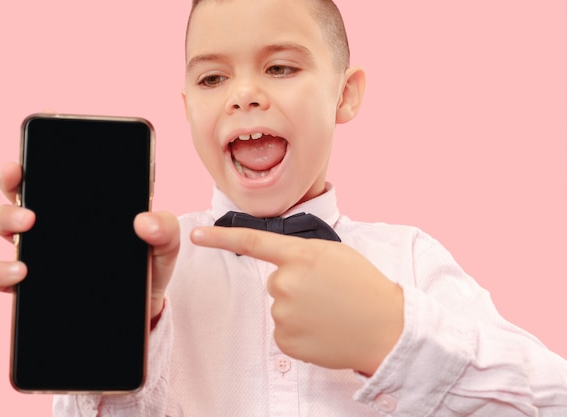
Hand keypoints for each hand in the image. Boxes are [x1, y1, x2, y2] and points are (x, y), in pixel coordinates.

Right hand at [0, 162, 179, 321]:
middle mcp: (52, 220)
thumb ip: (164, 227)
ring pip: (4, 227)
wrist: (143, 305)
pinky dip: (2, 272)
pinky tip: (20, 273)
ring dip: (6, 223)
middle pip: (17, 193)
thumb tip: (145, 221)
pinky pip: (2, 274)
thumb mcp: (163, 243)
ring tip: (26, 229)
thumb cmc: (149, 263)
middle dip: (11, 187)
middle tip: (30, 206)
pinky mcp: (32, 282)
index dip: (28, 161)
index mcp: (80, 202)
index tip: (21, 163)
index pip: (47, 172)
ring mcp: (39, 249)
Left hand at [191, 226, 403, 374]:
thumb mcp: (335, 254)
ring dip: (299, 310)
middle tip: (326, 293)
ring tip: (329, 312)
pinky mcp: (286, 341)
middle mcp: (285, 283)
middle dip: (295, 285)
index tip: (196, 235)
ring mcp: (283, 314)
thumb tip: (280, 267)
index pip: (252, 242)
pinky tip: (322, 330)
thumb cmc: (364, 287)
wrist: (386, 328)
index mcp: (299, 255)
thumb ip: (302, 253)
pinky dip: (300, 332)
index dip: (220, 237)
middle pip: (275, 282)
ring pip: (280, 308)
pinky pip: (284, 332)